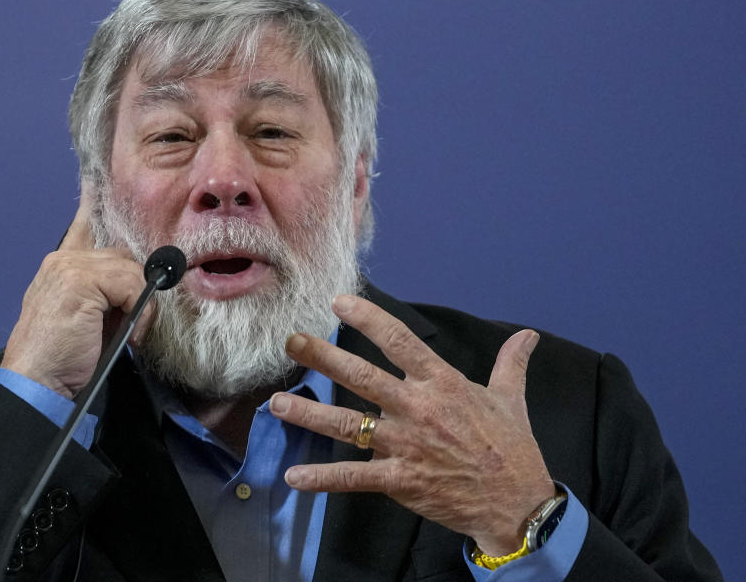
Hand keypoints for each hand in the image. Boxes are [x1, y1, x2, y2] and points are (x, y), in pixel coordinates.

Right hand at [0, 180, 151, 398]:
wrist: (37, 382)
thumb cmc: (63, 359)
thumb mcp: (88, 319)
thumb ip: (105, 294)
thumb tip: (141, 286)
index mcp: (60, 268)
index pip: (82, 226)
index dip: (91, 203)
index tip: (94, 177)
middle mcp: (62, 261)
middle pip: (122, 254)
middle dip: (137, 285)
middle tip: (134, 322)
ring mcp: (69, 267)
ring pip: (131, 270)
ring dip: (140, 306)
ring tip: (128, 336)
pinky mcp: (80, 280)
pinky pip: (132, 284)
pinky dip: (139, 312)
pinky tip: (127, 336)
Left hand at [269, 294, 554, 555]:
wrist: (516, 503)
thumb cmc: (512, 448)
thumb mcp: (512, 399)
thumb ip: (511, 363)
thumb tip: (528, 335)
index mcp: (443, 384)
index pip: (400, 342)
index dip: (368, 319)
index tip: (339, 303)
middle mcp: (418, 409)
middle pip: (362, 376)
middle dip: (323, 357)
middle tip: (291, 342)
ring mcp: (405, 445)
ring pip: (348, 424)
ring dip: (309, 413)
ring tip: (276, 402)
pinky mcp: (399, 480)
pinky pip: (354, 477)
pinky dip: (322, 479)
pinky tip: (293, 477)